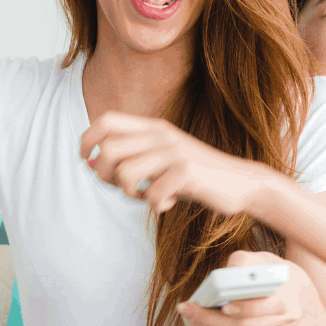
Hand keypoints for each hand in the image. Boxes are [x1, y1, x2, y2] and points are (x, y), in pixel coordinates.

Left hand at [79, 111, 273, 214]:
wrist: (240, 183)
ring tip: (146, 196)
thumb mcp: (161, 160)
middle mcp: (162, 135)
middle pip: (109, 150)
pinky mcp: (187, 172)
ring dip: (129, 193)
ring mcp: (175, 152)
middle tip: (124, 188)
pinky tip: (168, 203)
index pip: (106, 121)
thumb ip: (130, 159)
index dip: (87, 139)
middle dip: (106, 176)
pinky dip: (156, 205)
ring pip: (125, 173)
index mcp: (153, 127)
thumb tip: (92, 165)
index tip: (86, 159)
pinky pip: (153, 194)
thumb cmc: (194, 176)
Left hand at [178, 251, 309, 325]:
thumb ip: (242, 263)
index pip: (265, 308)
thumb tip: (223, 275)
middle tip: (187, 309)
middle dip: (211, 319)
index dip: (244, 308)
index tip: (223, 305)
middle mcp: (282, 323)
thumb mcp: (259, 259)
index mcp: (287, 300)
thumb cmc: (269, 270)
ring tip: (187, 316)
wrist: (289, 288)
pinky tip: (197, 324)